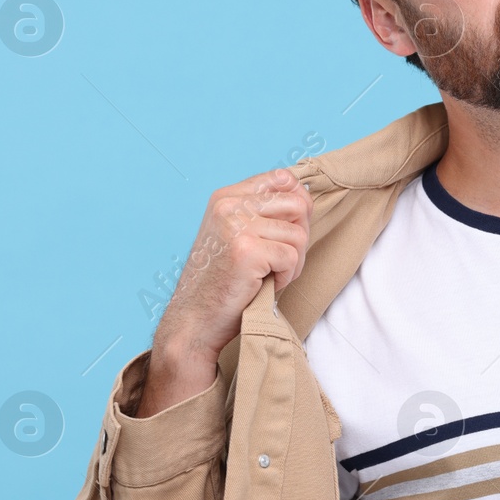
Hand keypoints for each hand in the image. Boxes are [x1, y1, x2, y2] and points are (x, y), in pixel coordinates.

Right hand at [137, 168, 313, 416]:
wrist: (194, 321)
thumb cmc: (222, 282)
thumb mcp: (236, 234)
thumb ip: (262, 213)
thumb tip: (305, 199)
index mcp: (227, 196)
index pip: (283, 178)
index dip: (299, 204)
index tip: (290, 230)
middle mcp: (229, 205)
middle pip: (299, 204)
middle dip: (300, 237)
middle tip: (281, 261)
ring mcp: (236, 226)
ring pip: (299, 234)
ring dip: (294, 262)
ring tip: (271, 276)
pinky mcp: (247, 251)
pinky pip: (292, 257)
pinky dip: (287, 276)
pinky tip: (267, 284)